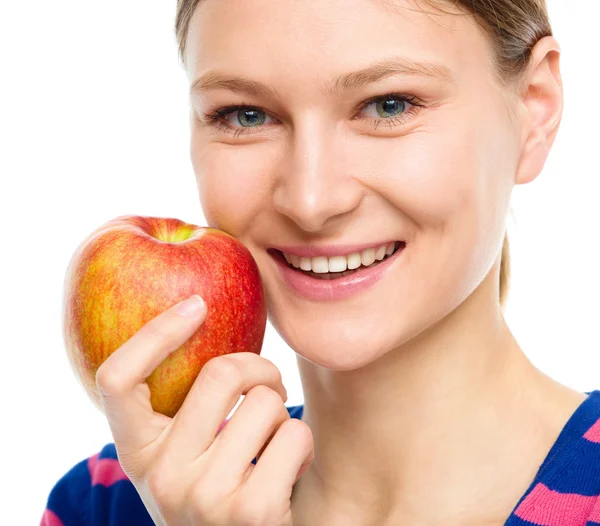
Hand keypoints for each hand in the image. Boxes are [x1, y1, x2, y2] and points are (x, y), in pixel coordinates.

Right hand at [95, 295, 313, 524]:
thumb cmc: (216, 491)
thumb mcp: (182, 456)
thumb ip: (182, 410)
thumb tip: (205, 312)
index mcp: (136, 454)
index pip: (116, 379)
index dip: (154, 333)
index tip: (196, 305)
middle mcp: (162, 477)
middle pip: (220, 373)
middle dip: (259, 366)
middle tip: (267, 383)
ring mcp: (205, 496)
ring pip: (266, 402)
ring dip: (281, 412)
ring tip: (273, 438)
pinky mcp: (254, 511)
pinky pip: (294, 434)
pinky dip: (301, 443)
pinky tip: (289, 468)